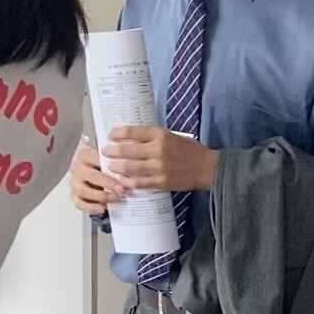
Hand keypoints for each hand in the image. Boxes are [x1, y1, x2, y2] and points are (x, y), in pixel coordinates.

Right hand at [69, 137, 124, 214]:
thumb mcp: (111, 159)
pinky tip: (103, 208)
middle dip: (107, 183)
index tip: (122, 171)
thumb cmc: (105, 165)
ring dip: (101, 196)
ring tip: (115, 198)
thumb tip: (130, 172)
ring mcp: (74, 182)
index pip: (94, 157)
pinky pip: (79, 203)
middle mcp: (77, 167)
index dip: (108, 165)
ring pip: (83, 190)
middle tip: (121, 189)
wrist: (98, 175)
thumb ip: (118, 162)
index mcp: (85, 154)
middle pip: (90, 175)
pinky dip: (91, 207)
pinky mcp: (74, 195)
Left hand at [102, 126, 217, 192]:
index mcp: (161, 135)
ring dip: (116, 166)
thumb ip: (152, 137)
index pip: (132, 131)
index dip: (117, 133)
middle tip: (105, 151)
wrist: (207, 167)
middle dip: (111, 151)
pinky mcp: (161, 182)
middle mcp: (158, 149)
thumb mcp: (171, 136)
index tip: (110, 135)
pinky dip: (128, 181)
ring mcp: (159, 167)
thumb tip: (130, 138)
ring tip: (110, 166)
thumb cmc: (190, 151)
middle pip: (126, 150)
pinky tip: (122, 179)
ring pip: (129, 167)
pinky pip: (139, 182)